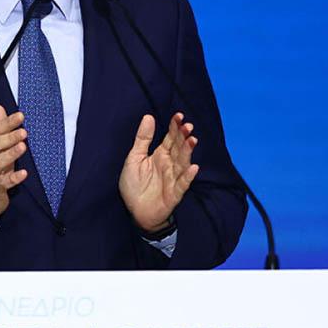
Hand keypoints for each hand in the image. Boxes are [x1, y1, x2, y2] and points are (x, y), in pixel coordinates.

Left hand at [119, 113, 199, 232]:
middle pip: (179, 148)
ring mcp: (173, 178)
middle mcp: (169, 164)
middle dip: (183, 137)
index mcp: (160, 155)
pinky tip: (193, 168)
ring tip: (192, 140)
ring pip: (182, 163)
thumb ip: (143, 139)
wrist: (134, 211)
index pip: (170, 138)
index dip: (175, 127)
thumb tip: (148, 117)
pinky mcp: (174, 193)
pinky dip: (188, 176)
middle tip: (187, 126)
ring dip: (188, 152)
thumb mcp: (134, 158)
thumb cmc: (134, 185)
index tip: (179, 116)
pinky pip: (182, 184)